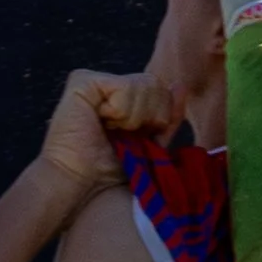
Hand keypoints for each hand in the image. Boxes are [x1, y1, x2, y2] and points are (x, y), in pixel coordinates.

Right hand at [38, 70, 181, 196]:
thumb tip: (179, 86)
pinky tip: (101, 121)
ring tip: (110, 129)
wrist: (82, 181)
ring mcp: (94, 80)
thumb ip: (168, 116)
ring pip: (143, 84)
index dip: (158, 117)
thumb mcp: (152, 143)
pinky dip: (120, 111)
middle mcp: (109, 84)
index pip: (161, 90)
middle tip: (122, 134)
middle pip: (155, 84)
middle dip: (147, 117)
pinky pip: (124, 86)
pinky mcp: (82, 81)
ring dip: (132, 118)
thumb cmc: (111, 168)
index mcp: (124, 97)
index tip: (135, 138)